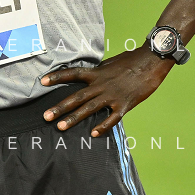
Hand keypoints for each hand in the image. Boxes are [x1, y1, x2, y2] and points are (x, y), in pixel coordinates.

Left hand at [40, 48, 173, 136]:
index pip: (72, 74)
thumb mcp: (110, 63)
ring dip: (74, 118)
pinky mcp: (124, 104)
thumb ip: (98, 72)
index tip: (42, 81)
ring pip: (89, 109)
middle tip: (45, 116)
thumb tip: (89, 75)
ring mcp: (112, 95)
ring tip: (60, 127)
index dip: (57, 77)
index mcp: (97, 73)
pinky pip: (112, 118)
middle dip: (60, 107)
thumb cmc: (132, 60)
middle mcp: (101, 84)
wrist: (152, 61)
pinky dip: (102, 126)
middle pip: (77, 97)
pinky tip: (93, 134)